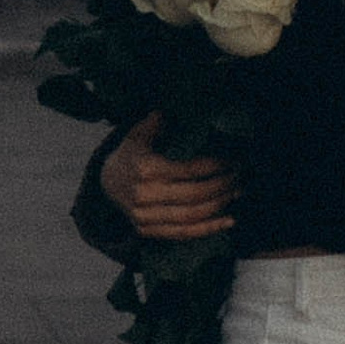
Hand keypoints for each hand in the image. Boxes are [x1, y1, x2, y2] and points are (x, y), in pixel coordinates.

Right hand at [99, 113, 238, 244]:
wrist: (105, 184)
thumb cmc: (129, 155)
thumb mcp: (138, 134)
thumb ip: (156, 123)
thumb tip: (173, 109)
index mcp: (145, 169)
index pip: (189, 169)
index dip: (215, 166)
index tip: (233, 160)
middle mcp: (145, 195)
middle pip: (194, 194)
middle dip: (222, 185)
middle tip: (239, 175)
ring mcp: (145, 216)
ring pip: (191, 216)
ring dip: (219, 205)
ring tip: (237, 192)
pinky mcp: (147, 231)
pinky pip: (182, 233)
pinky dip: (208, 229)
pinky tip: (228, 221)